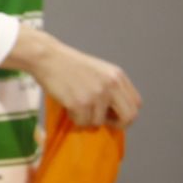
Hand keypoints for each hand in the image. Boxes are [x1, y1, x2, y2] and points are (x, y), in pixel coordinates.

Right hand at [11, 27, 140, 127]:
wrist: (47, 57)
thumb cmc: (69, 64)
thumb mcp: (99, 71)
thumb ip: (111, 88)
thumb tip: (116, 114)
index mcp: (117, 76)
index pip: (136, 103)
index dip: (126, 114)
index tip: (114, 116)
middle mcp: (111, 85)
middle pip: (129, 117)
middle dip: (117, 125)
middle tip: (103, 122)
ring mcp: (96, 95)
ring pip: (99, 121)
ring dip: (87, 118)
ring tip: (75, 105)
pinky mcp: (80, 103)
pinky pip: (82, 122)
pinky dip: (74, 118)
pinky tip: (68, 104)